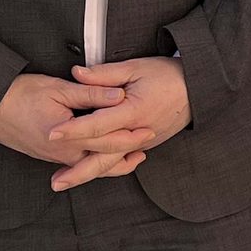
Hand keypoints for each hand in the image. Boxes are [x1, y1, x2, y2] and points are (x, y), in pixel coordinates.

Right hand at [0, 74, 148, 175]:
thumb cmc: (21, 94)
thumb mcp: (60, 88)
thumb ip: (92, 94)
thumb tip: (119, 95)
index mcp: (69, 138)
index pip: (109, 141)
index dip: (132, 135)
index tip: (150, 128)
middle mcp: (63, 154)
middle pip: (104, 159)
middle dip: (128, 152)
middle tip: (149, 142)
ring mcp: (55, 158)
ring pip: (92, 166)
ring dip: (114, 162)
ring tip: (135, 157)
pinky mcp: (49, 156)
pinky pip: (79, 163)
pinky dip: (97, 162)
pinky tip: (104, 156)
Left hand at [46, 58, 191, 191]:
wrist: (198, 89)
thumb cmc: (167, 75)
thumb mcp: (136, 67)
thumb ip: (104, 74)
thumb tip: (77, 73)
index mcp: (134, 111)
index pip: (98, 124)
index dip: (73, 129)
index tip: (52, 133)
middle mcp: (138, 132)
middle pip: (104, 157)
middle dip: (77, 171)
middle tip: (55, 182)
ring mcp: (143, 142)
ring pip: (112, 163)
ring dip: (87, 174)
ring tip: (64, 182)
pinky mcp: (145, 145)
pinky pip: (121, 159)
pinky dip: (103, 167)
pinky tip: (86, 172)